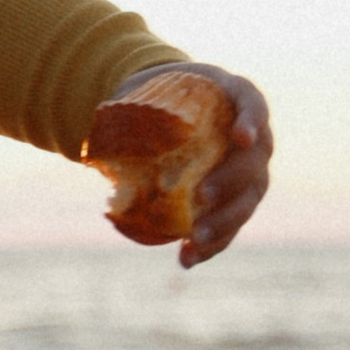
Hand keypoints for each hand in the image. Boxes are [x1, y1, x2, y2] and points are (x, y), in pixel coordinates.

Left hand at [125, 62, 272, 267]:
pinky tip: (186, 259)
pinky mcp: (235, 202)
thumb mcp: (149, 90)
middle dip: (231, 181)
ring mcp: (250, 173)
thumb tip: (95, 129)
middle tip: (202, 195)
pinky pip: (229, 226)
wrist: (172, 112)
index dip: (251, 123)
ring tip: (195, 238)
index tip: (240, 138)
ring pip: (247, 201)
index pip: (254, 107)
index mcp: (237, 101)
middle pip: (254, 162)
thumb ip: (134, 105)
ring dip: (223, 222)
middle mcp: (254, 139)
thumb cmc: (162, 95)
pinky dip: (210, 245)